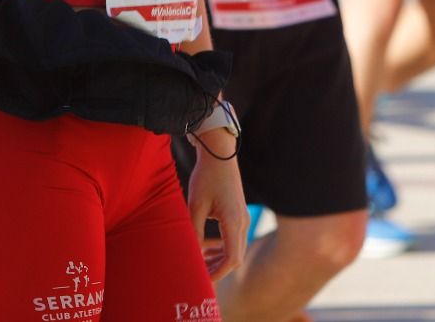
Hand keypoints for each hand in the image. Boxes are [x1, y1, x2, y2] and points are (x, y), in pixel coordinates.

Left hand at [188, 129, 247, 279]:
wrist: (219, 153)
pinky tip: (205, 248)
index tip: (203, 280)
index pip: (231, 259)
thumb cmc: (206, 177)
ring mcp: (242, 217)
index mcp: (234, 221)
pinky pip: (233, 238)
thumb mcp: (196, 205)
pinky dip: (221, 247)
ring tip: (200, 264)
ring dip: (219, 259)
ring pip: (235, 248)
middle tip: (198, 276)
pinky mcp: (238, 213)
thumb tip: (192, 254)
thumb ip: (195, 232)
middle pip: (235, 257)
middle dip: (218, 269)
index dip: (218, 273)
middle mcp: (242, 221)